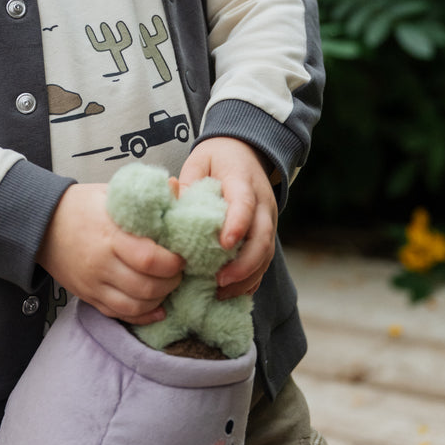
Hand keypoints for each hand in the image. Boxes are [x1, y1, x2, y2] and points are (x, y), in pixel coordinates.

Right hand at [37, 183, 184, 323]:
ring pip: (134, 306)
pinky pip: (119, 314)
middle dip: (171, 282)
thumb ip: (145, 195)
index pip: (148, 258)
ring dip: (159, 300)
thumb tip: (176, 188)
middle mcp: (101, 263)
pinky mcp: (88, 296)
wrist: (41, 224)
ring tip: (166, 285)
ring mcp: (93, 283)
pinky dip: (142, 316)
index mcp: (109, 235)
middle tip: (178, 272)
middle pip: (145, 287)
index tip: (181, 256)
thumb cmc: (79, 206)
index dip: (172, 262)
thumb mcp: (111, 192)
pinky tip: (156, 308)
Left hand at [178, 137, 276, 299]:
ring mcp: (268, 221)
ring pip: (266, 254)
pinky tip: (233, 293)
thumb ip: (188, 183)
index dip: (237, 224)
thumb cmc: (217, 157)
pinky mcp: (266, 234)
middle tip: (219, 281)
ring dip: (247, 276)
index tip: (224, 244)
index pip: (245, 204)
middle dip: (244, 264)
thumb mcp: (199, 161)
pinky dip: (251, 279)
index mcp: (243, 182)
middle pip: (262, 238)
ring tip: (221, 293)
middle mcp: (263, 204)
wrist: (245, 150)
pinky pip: (264, 261)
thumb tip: (175, 212)